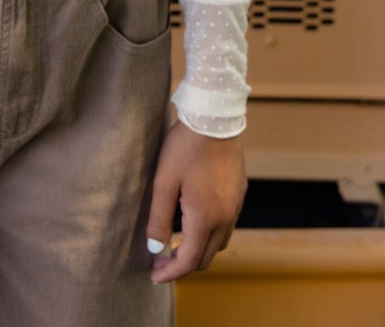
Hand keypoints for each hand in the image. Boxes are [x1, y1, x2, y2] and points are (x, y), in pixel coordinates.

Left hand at [146, 120, 245, 282]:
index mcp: (206, 218)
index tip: (154, 276)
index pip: (188, 260)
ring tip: (175, 242)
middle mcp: (226, 217)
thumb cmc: (185, 146)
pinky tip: (194, 221)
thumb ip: (158, 218)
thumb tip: (154, 249)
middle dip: (182, 264)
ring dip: (197, 249)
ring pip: (218, 243)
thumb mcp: (164, 181)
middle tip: (160, 259)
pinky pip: (226, 225)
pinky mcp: (240, 193)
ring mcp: (236, 206)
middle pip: (205, 257)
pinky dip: (210, 233)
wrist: (215, 117)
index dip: (170, 272)